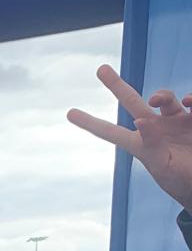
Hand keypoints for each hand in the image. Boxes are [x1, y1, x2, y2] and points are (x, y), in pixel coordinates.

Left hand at [69, 65, 191, 209]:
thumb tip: (140, 119)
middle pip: (131, 101)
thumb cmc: (180, 181)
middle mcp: (154, 128)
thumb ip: (151, 144)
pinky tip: (190, 102)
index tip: (70, 113)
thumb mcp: (163, 166)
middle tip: (100, 69)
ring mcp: (174, 121)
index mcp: (139, 144)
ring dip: (161, 95)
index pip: (110, 132)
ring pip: (163, 98)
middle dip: (116, 86)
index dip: (90, 123)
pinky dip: (191, 98)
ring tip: (155, 101)